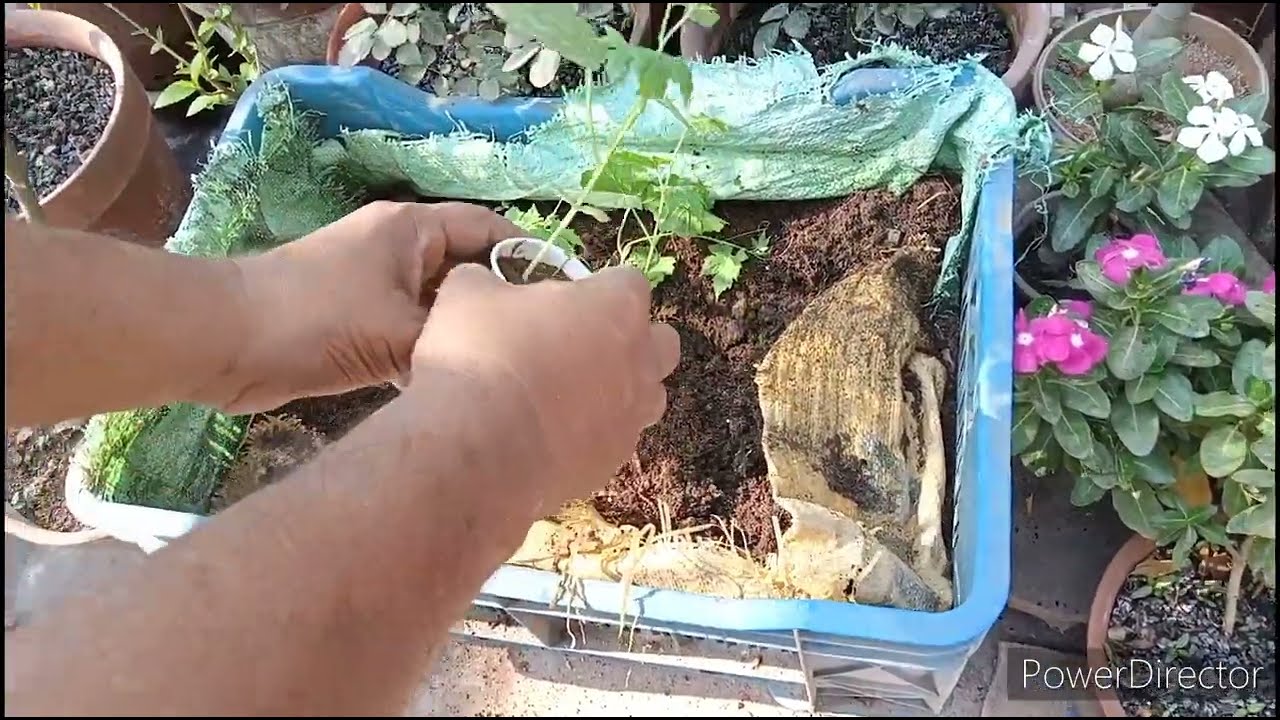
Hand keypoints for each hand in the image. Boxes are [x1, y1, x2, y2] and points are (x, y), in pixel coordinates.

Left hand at [206, 201, 520, 413]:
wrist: (224, 340)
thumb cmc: (313, 319)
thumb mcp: (397, 331)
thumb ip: (454, 340)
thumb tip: (497, 358)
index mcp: (411, 229)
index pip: (486, 227)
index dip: (526, 254)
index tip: (560, 294)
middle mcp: (397, 248)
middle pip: (466, 268)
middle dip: (500, 301)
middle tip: (541, 341)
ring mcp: (374, 284)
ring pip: (439, 304)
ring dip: (464, 331)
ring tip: (510, 365)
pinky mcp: (355, 320)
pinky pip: (412, 330)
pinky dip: (434, 350)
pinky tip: (459, 381)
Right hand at [405, 263, 679, 506]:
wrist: (477, 450)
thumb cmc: (480, 354)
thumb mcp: (468, 293)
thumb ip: (492, 282)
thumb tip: (487, 284)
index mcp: (617, 306)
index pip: (630, 282)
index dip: (598, 288)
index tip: (566, 299)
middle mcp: (640, 360)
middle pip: (660, 342)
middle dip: (630, 339)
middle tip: (578, 345)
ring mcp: (632, 417)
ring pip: (647, 397)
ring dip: (619, 390)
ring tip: (568, 396)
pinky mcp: (613, 463)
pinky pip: (614, 440)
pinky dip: (592, 436)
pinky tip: (550, 438)